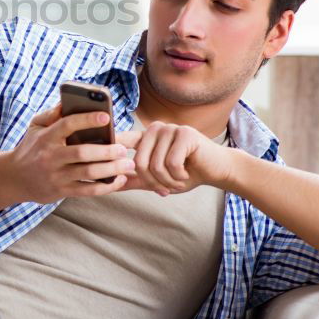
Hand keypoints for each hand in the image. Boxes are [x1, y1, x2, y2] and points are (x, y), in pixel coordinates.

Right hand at [7, 103, 135, 204]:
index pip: (67, 125)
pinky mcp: (61, 191)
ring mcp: (56, 175)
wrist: (14, 178)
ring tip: (128, 163)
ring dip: (111, 168)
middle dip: (106, 150)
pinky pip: (87, 190)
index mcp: (46, 137)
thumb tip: (69, 101)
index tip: (106, 116)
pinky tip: (119, 180)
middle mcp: (50, 157)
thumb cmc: (30, 148)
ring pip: (88, 172)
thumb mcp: (35, 127)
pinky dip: (106, 186)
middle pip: (82, 153)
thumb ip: (51, 114)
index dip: (87, 120)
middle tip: (123, 148)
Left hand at [117, 122, 233, 196]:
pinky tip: (187, 174)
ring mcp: (170, 128)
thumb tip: (110, 185)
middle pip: (139, 162)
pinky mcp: (185, 134)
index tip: (100, 161)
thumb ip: (135, 179)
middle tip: (165, 189)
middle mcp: (155, 129)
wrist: (217, 170)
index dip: (111, 150)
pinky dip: (179, 176)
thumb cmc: (187, 173)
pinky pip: (171, 163)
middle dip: (152, 182)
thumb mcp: (157, 178)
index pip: (122, 141)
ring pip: (155, 165)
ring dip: (167, 182)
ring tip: (178, 181)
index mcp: (146, 136)